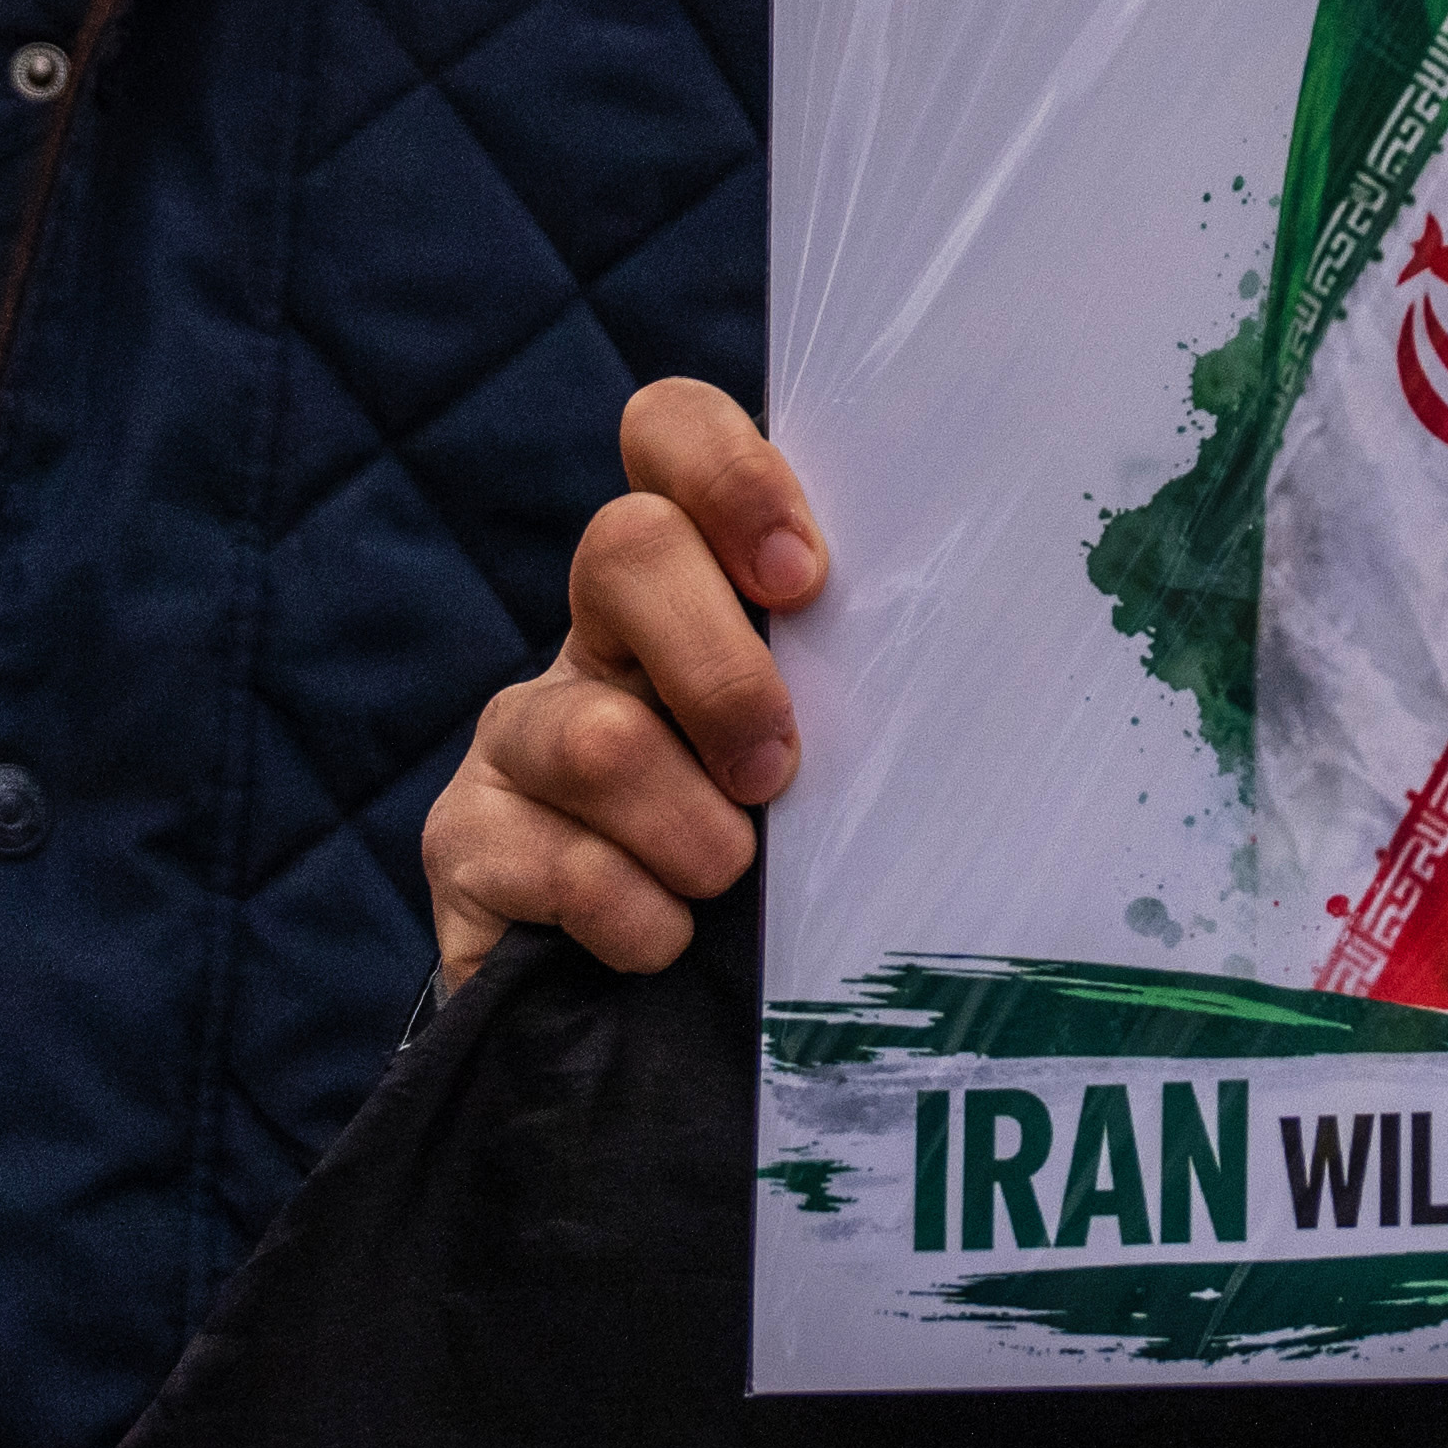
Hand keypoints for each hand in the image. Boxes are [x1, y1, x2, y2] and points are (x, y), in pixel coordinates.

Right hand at [423, 378, 832, 978]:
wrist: (658, 1016)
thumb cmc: (788, 859)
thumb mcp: (835, 754)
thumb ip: (860, 690)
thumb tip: (983, 666)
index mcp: (695, 585)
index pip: (670, 432)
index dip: (730, 475)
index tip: (802, 578)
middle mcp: (594, 637)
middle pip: (623, 547)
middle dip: (721, 672)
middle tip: (774, 772)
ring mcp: (517, 734)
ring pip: (596, 735)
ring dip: (692, 831)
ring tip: (726, 882)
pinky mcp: (464, 841)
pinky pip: (552, 864)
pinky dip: (635, 920)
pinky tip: (662, 945)